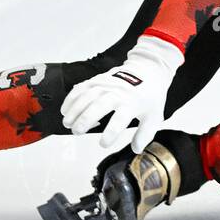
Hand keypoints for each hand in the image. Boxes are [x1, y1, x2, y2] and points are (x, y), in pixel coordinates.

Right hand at [61, 36, 182, 151]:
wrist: (147, 70)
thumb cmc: (149, 95)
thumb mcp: (154, 115)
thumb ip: (145, 134)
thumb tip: (136, 149)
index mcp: (132, 104)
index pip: (120, 120)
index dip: (110, 133)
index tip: (103, 144)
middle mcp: (117, 93)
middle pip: (98, 106)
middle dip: (85, 119)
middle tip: (77, 132)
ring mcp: (106, 85)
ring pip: (86, 96)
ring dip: (75, 110)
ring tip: (67, 124)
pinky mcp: (97, 80)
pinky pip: (81, 88)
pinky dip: (71, 98)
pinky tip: (65, 110)